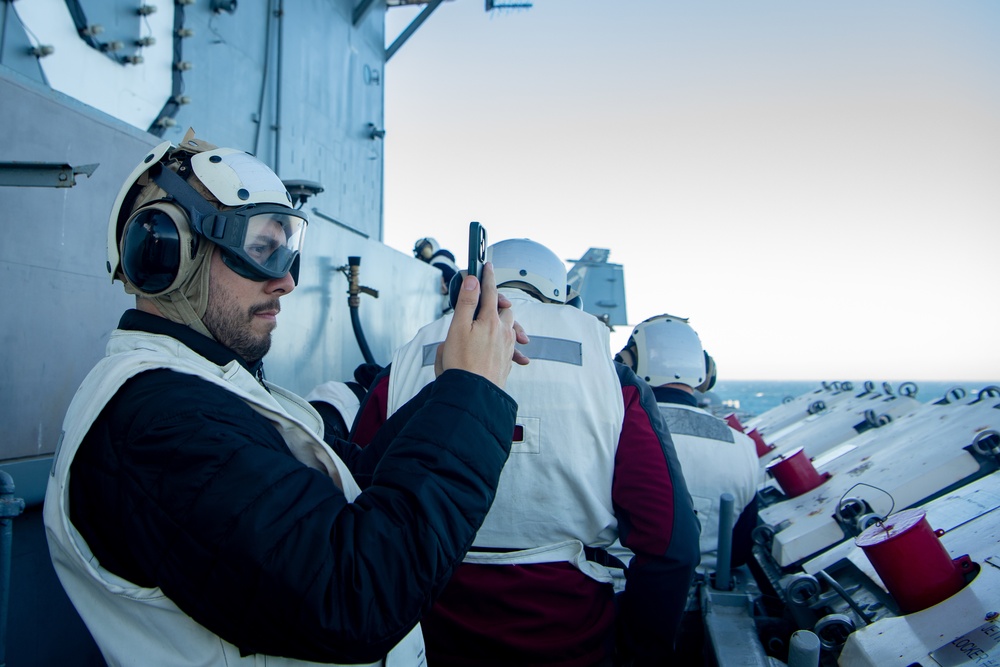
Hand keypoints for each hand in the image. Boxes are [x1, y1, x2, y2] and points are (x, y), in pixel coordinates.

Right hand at [436, 263, 527, 387]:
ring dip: (504, 321)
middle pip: (505, 309)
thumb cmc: (462, 364)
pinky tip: (500, 346)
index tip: (487, 266)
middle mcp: (503, 332)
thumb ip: (467, 302)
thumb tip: (473, 281)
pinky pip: (511, 346)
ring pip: (510, 327)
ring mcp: (507, 347)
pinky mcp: (507, 361)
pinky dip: (508, 341)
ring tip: (495, 322)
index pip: (490, 292)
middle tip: (486, 301)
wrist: (473, 394)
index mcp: (490, 320)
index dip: (487, 277)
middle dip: (498, 302)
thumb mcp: (457, 328)